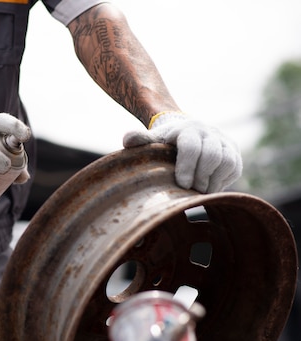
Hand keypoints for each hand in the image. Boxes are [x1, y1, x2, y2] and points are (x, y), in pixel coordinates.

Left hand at [123, 112, 242, 192]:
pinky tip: (207, 186)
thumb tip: (127, 140)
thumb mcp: (153, 141)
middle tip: (189, 190)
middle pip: (212, 156)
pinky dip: (221, 181)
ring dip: (212, 180)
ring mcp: (225, 142)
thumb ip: (140, 140)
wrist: (187, 133)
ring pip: (227, 162)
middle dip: (200, 177)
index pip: (192, 147)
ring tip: (198, 190)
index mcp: (188, 129)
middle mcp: (210, 132)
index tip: (181, 184)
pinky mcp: (234, 153)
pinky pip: (234, 169)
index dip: (187, 167)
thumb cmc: (166, 143)